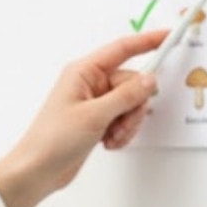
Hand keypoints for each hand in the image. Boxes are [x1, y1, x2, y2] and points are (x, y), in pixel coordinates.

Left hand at [0, 30, 168, 206]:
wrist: (37, 170)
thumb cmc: (52, 140)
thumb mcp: (94, 115)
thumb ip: (126, 96)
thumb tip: (149, 80)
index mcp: (83, 72)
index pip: (122, 49)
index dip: (147, 41)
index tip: (168, 36)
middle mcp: (90, 83)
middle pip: (132, 83)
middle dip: (134, 107)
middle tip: (121, 125)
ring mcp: (95, 102)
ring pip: (130, 104)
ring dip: (128, 124)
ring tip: (111, 137)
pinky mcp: (97, 120)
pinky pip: (123, 119)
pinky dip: (122, 132)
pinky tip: (108, 143)